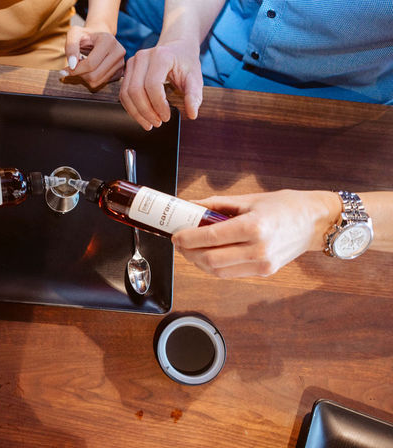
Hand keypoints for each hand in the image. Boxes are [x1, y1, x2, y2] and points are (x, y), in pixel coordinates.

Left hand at [62, 25, 124, 88]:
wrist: (99, 36)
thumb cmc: (85, 36)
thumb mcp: (74, 34)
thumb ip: (70, 47)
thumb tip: (72, 65)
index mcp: (108, 41)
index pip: (90, 64)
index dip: (75, 70)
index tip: (66, 69)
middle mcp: (118, 52)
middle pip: (94, 75)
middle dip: (80, 74)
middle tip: (75, 67)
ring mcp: (121, 63)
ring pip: (97, 82)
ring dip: (85, 77)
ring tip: (84, 66)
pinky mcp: (120, 72)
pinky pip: (102, 83)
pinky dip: (92, 79)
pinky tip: (92, 69)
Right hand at [120, 39, 202, 129]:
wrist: (177, 48)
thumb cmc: (186, 63)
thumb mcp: (195, 78)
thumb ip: (194, 95)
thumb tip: (192, 114)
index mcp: (161, 56)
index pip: (152, 85)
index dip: (158, 105)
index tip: (166, 117)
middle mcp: (143, 57)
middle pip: (136, 91)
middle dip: (146, 112)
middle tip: (157, 123)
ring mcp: (132, 62)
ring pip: (126, 94)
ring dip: (136, 113)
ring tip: (149, 123)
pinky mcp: (127, 70)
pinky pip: (123, 94)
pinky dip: (131, 108)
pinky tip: (141, 116)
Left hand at [171, 190, 340, 277]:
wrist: (315, 222)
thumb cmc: (284, 206)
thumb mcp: (248, 199)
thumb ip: (215, 204)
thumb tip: (189, 206)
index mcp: (254, 226)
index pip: (211, 237)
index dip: (188, 238)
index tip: (176, 235)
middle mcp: (258, 249)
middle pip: (211, 259)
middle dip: (188, 252)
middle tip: (179, 243)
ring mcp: (262, 264)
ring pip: (218, 271)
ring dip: (198, 262)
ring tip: (190, 249)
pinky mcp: (264, 272)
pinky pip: (230, 273)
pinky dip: (214, 267)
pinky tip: (207, 255)